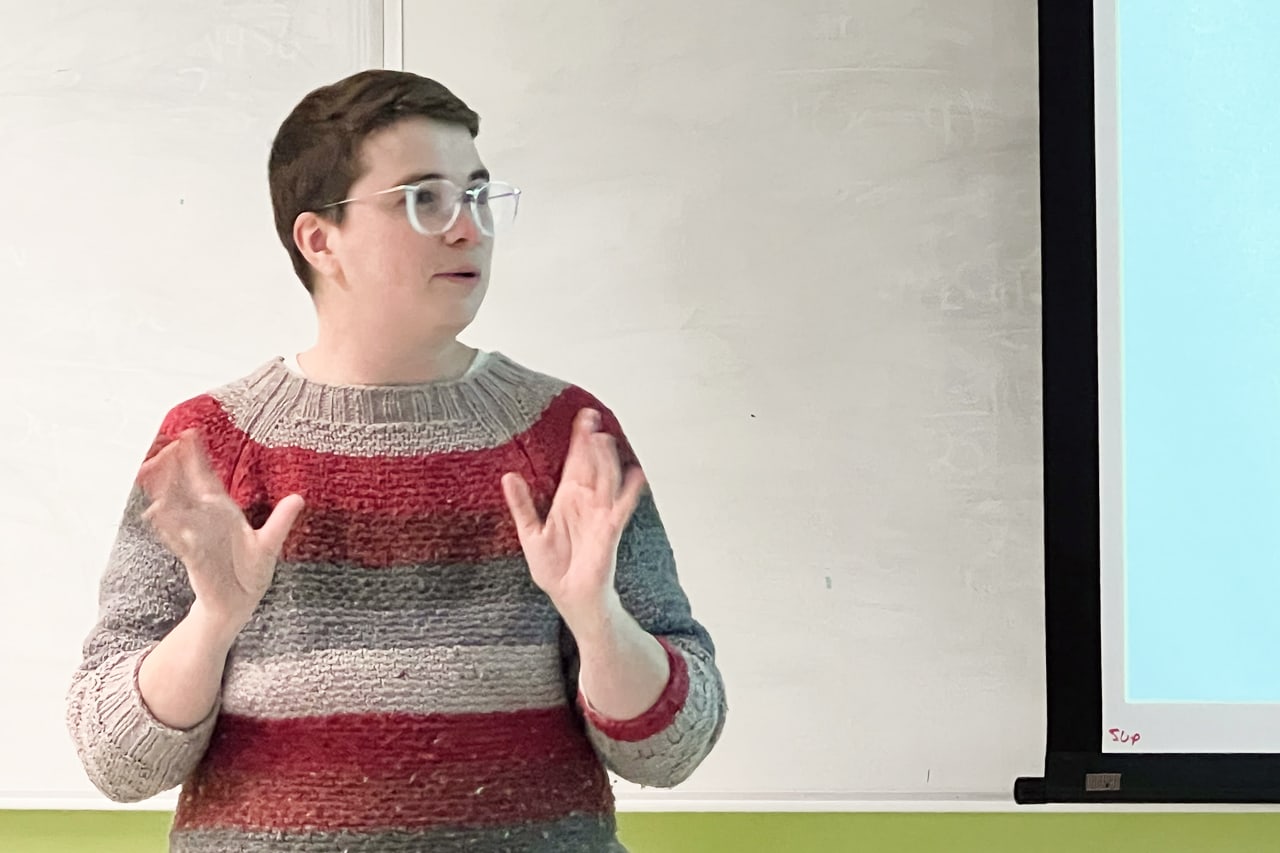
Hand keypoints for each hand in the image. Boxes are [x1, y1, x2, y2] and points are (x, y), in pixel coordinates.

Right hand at [136, 429, 303, 633]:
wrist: (238, 604)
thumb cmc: (250, 571)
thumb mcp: (270, 544)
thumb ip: (282, 520)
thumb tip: (298, 498)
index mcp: (223, 512)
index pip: (207, 479)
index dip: (197, 457)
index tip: (189, 433)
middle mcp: (205, 520)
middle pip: (185, 487)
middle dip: (174, 466)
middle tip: (165, 443)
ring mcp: (196, 537)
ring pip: (175, 508)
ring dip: (164, 490)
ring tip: (152, 469)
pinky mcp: (193, 557)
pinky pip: (177, 538)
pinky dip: (167, 526)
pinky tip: (156, 512)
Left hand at [501, 408, 645, 626]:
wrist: (569, 596)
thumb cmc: (554, 567)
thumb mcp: (530, 533)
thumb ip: (521, 505)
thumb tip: (508, 476)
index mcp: (566, 499)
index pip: (575, 462)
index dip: (579, 440)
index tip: (583, 418)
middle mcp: (585, 502)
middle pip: (591, 465)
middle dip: (592, 442)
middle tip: (593, 418)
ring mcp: (599, 514)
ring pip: (605, 479)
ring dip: (605, 460)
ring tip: (603, 439)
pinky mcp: (609, 530)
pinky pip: (621, 507)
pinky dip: (630, 491)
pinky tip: (636, 474)